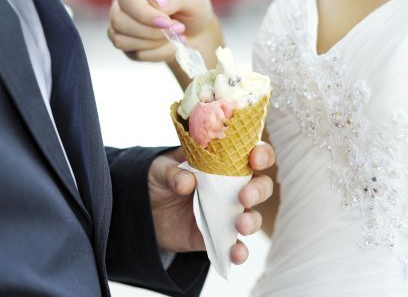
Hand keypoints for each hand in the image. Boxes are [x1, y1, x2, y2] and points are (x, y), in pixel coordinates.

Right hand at [107, 0, 221, 64]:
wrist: (197, 33)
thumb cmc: (194, 10)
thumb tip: (155, 2)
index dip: (143, 13)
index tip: (166, 23)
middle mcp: (125, 1)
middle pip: (119, 21)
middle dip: (151, 32)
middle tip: (179, 29)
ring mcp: (122, 23)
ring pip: (121, 40)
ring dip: (153, 43)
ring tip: (176, 37)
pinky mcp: (126, 43)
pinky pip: (133, 53)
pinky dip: (156, 53)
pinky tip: (169, 45)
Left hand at [148, 143, 274, 264]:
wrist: (146, 211)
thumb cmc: (159, 179)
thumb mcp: (159, 169)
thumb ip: (172, 172)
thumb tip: (187, 182)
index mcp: (223, 162)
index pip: (251, 153)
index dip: (261, 154)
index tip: (255, 159)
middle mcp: (232, 186)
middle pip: (261, 185)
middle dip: (258, 190)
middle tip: (245, 196)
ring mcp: (228, 213)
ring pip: (253, 216)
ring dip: (252, 221)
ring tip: (241, 225)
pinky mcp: (220, 237)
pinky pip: (237, 245)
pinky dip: (240, 251)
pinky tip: (236, 254)